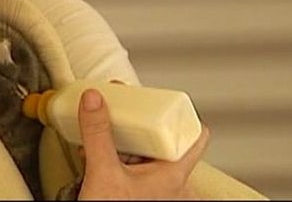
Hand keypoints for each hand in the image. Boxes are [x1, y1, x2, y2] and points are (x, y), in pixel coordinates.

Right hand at [77, 89, 209, 199]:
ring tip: (107, 129)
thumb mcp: (103, 171)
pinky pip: (132, 172)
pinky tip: (98, 153)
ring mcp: (156, 196)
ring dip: (125, 143)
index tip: (164, 101)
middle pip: (164, 143)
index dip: (183, 115)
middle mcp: (172, 187)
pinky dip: (117, 159)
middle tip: (126, 110)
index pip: (196, 137)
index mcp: (174, 176)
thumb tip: (95, 100)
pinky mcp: (137, 199)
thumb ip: (98, 133)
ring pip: (147, 158)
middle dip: (142, 126)